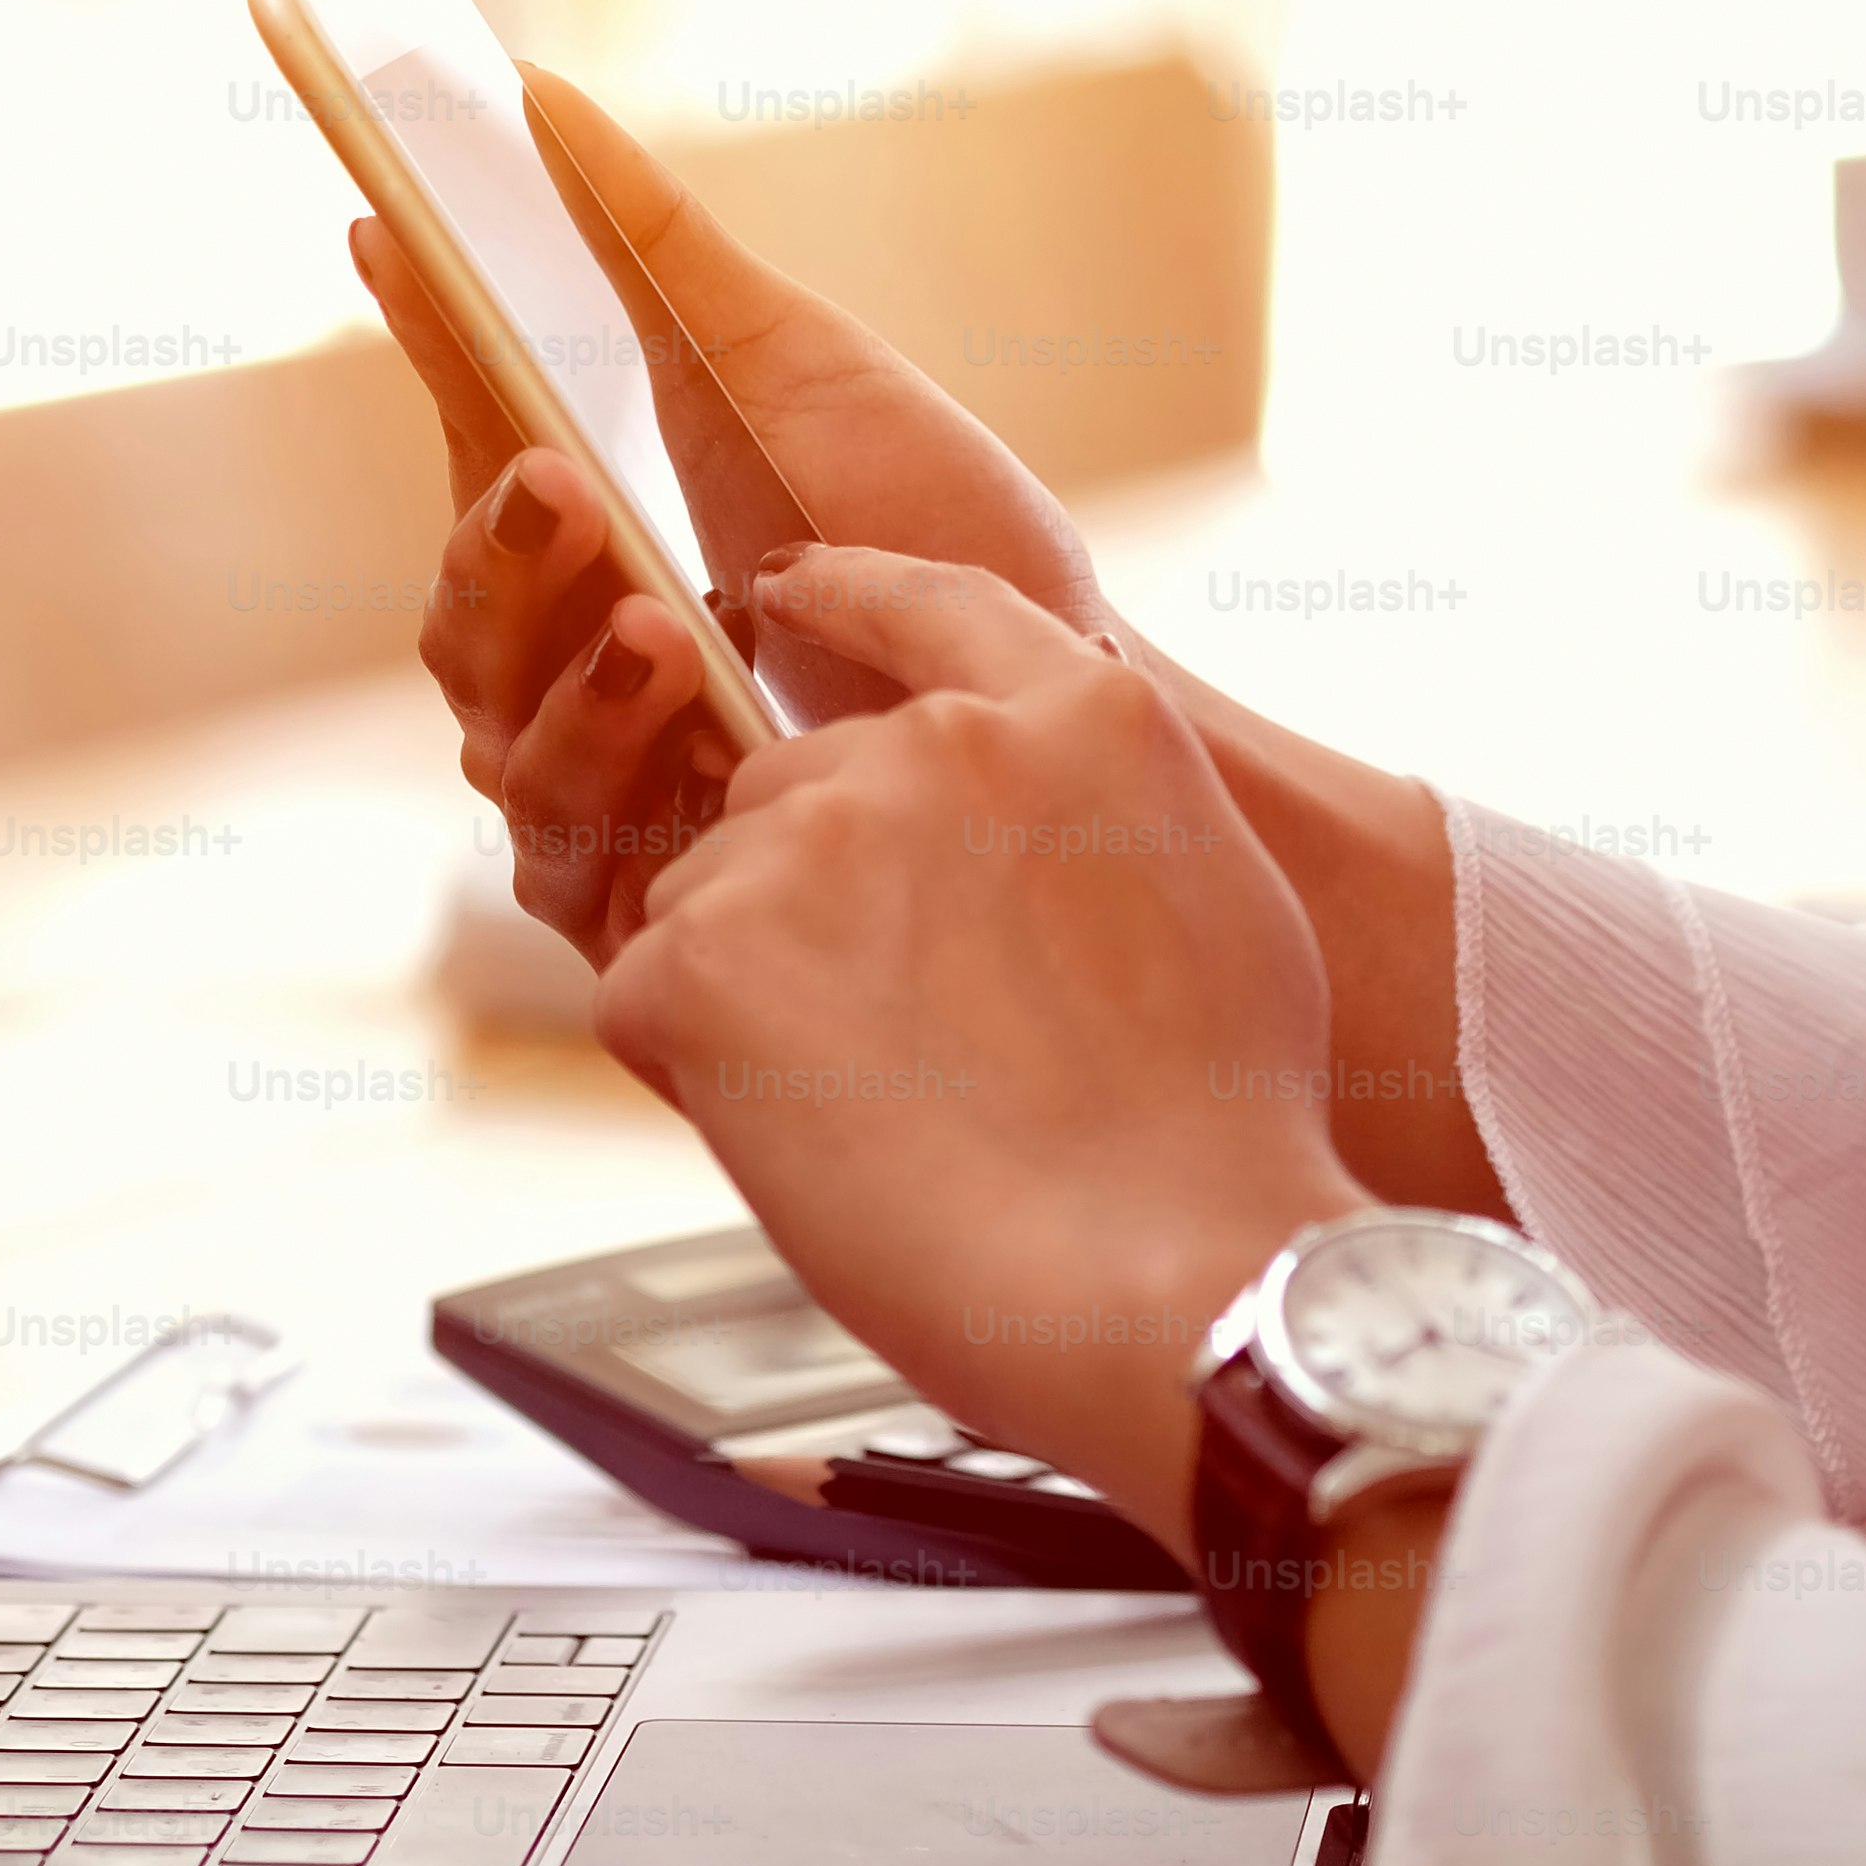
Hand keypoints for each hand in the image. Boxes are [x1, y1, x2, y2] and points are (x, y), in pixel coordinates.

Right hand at [353, 72, 1111, 960]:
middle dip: (493, 547)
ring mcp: (608, 779)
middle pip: (453, 613)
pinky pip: (564, 859)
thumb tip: (537, 94)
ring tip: (662, 626)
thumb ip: (661, 249)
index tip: (393, 232)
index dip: (421, 346)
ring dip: (558, 675)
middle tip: (563, 478)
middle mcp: (575, 657)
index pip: (466, 441)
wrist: (1067, 695)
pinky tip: (698, 747)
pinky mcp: (655, 897)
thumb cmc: (936, 525)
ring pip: (492, 738)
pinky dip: (614, 792)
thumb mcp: (798, 363)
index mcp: (592, 527)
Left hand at [604, 544, 1371, 1553]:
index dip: (846, 594)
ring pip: (711, 896)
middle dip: (814, 899)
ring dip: (756, 990)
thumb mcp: (1216, 897)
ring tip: (884, 1113)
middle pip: (795, 788)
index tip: (782, 587)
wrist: (1173, 1278)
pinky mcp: (708, 955)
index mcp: (1084, 719)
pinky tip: (813, 1146)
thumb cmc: (1215, 1139)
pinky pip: (649, 997)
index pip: (933, 603)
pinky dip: (698, 1078)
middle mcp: (943, 745)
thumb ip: (1096, 814)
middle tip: (905, 1049)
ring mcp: (816, 840)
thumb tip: (1015, 835)